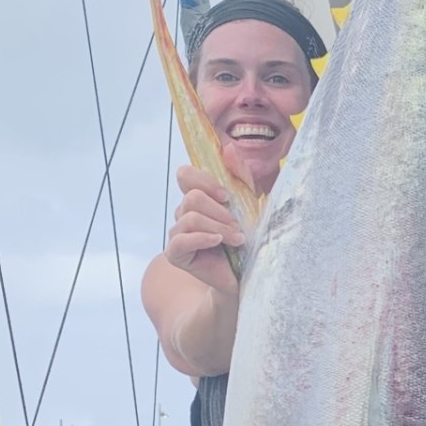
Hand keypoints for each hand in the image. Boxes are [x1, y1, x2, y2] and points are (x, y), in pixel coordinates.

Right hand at [165, 166, 243, 296]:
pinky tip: (218, 243)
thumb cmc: (247, 240)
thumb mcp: (250, 204)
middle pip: (192, 198)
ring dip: (218, 228)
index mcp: (198, 199)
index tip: (226, 197)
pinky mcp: (175, 253)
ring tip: (237, 240)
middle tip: (238, 226)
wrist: (245, 277)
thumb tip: (228, 148)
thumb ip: (240, 176)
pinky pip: (181, 239)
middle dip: (219, 212)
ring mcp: (177, 233)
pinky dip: (202, 239)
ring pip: (190, 217)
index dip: (204, 181)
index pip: (185, 175)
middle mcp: (184, 213)